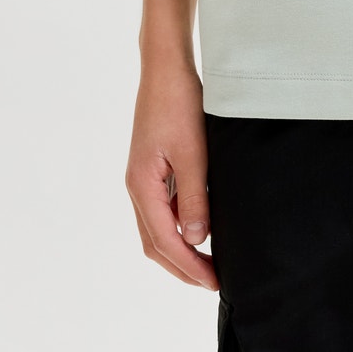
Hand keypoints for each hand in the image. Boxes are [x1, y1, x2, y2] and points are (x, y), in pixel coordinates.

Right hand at [125, 57, 218, 290]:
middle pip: (154, 243)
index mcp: (142, 186)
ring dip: (179, 251)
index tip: (215, 282)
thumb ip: (195, 198)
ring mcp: (142, 178)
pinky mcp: (152, 169)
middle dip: (182, 267)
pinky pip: (161, 210)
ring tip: (208, 264)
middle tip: (214, 282)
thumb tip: (196, 239)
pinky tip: (199, 229)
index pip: (165, 241)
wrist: (166, 69)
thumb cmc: (179, 104)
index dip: (190, 266)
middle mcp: (136, 187)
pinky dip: (178, 228)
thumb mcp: (193, 154)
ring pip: (156, 228)